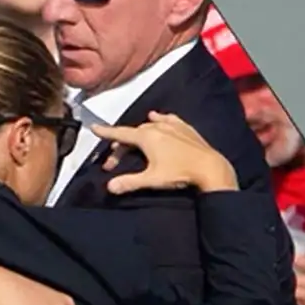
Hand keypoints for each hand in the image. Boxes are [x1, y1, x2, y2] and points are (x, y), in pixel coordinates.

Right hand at [97, 112, 236, 193]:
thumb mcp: (151, 179)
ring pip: (149, 125)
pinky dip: (160, 119)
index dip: (106, 132)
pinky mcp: (185, 128)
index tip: (94, 128)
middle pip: (133, 133)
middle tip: (114, 162)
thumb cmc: (179, 173)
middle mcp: (157, 126)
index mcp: (146, 137)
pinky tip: (158, 117)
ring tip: (132, 140)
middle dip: (121, 145)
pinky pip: (168, 119)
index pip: (120, 133)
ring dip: (138, 133)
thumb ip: (129, 182)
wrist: (210, 167)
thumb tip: (110, 187)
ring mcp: (172, 125)